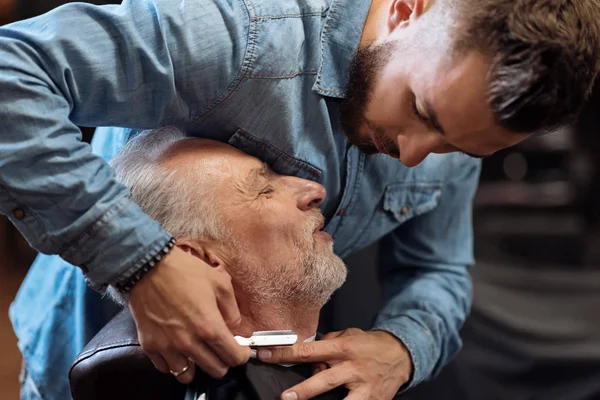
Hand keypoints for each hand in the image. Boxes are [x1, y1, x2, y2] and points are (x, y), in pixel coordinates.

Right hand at [128, 246, 250, 382]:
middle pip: (215, 370)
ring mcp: (167, 346)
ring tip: (198, 352)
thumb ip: (232, 309)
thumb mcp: (220, 282)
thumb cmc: (184, 271)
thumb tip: (234, 327)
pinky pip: (165, 368)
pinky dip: (173, 363)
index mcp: (209, 326)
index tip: (241, 350)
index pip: (233, 356)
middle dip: (223, 361)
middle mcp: (189, 342)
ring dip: (197, 365)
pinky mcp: (150, 345)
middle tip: (221, 349)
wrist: (148, 266)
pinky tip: (178, 350)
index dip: (241, 355)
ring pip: (188, 375)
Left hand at [258, 328, 412, 399]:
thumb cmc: (371, 345)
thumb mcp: (349, 335)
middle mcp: (351, 366)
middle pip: (323, 377)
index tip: (264, 354)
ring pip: (338, 396)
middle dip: (303, 388)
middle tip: (284, 396)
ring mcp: (362, 385)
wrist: (402, 355)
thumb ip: (329, 342)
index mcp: (343, 347)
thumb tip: (308, 351)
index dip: (285, 353)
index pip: (309, 350)